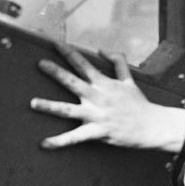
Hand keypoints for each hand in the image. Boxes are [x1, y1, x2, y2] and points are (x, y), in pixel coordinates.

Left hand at [30, 44, 184, 153]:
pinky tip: (44, 143)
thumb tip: (102, 50)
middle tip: (40, 63)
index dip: (67, 51)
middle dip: (56, 72)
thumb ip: (117, 62)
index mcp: (103, 84)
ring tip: (33, 103)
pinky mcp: (98, 131)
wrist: (152, 126)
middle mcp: (97, 97)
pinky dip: (60, 141)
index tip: (53, 41)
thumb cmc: (139, 104)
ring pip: (68, 110)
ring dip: (50, 106)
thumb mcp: (129, 80)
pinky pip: (75, 137)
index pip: (82, 63)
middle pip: (72, 81)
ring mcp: (96, 114)